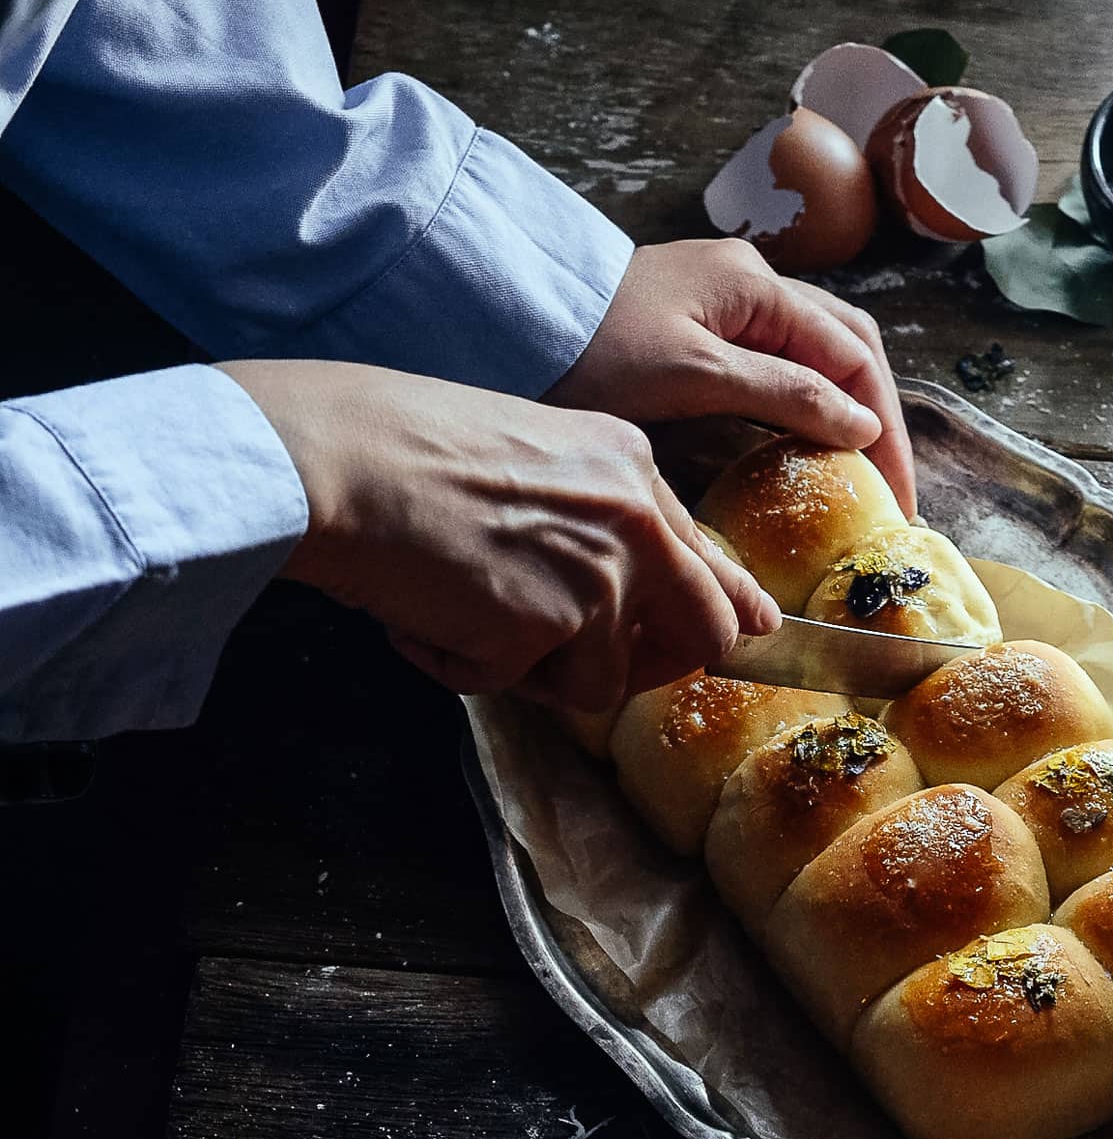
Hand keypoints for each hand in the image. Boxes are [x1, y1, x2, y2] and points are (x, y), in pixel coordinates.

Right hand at [218, 358, 777, 708]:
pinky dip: (464, 669)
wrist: (339, 460)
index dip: (721, 606)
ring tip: (460, 615)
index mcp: (630, 466)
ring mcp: (601, 575)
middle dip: (651, 668)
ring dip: (530, 672)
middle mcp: (635, 519)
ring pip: (600, 684)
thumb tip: (634, 594)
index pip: (707, 557)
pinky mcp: (551, 625)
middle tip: (583, 670)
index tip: (748, 632)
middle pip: (705, 634)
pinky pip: (518, 688)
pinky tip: (425, 616)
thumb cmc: (403, 450)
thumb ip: (597, 520)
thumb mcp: (531, 459)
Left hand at [551, 240, 915, 518]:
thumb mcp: (695, 375)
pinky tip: (808, 443)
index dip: (887, 427)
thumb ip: (783, 393)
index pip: (854, 356)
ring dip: (846, 409)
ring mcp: (726, 303)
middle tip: (891, 491)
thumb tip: (862, 424)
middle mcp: (753, 285)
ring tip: (863, 474)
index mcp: (759, 288)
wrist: (512, 317)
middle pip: (845, 349)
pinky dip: (806, 403)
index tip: (899, 495)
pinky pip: (777, 362)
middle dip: (877, 417)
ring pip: (814, 355)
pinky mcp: (698, 328)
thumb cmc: (596, 345)